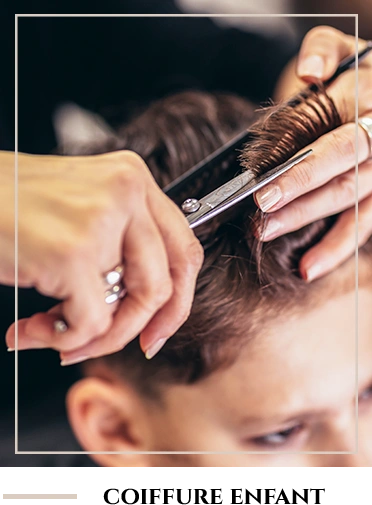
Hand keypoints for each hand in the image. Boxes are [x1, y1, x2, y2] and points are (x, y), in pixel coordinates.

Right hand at [4, 150, 202, 362]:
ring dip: (89, 337)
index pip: (183, 249)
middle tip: (101, 344)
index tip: (156, 330)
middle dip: (133, 329)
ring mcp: (102, 221)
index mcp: (133, 180)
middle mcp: (126, 192)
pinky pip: (90, 323)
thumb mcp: (82, 212)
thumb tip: (136, 311)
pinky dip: (61, 337)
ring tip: (49, 333)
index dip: (177, 301)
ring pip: (128, 308)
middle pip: (163, 284)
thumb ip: (118, 250)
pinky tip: (30, 329)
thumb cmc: (10, 206)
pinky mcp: (73, 252)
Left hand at [256, 26, 371, 280]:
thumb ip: (323, 51)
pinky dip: (335, 249)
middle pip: (343, 174)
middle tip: (260, 214)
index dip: (302, 168)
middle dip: (299, 196)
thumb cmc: (350, 73)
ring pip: (350, 203)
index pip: (336, 140)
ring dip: (307, 222)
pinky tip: (307, 268)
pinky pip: (362, 227)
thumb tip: (310, 74)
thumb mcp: (339, 50)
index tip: (262, 188)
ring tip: (267, 234)